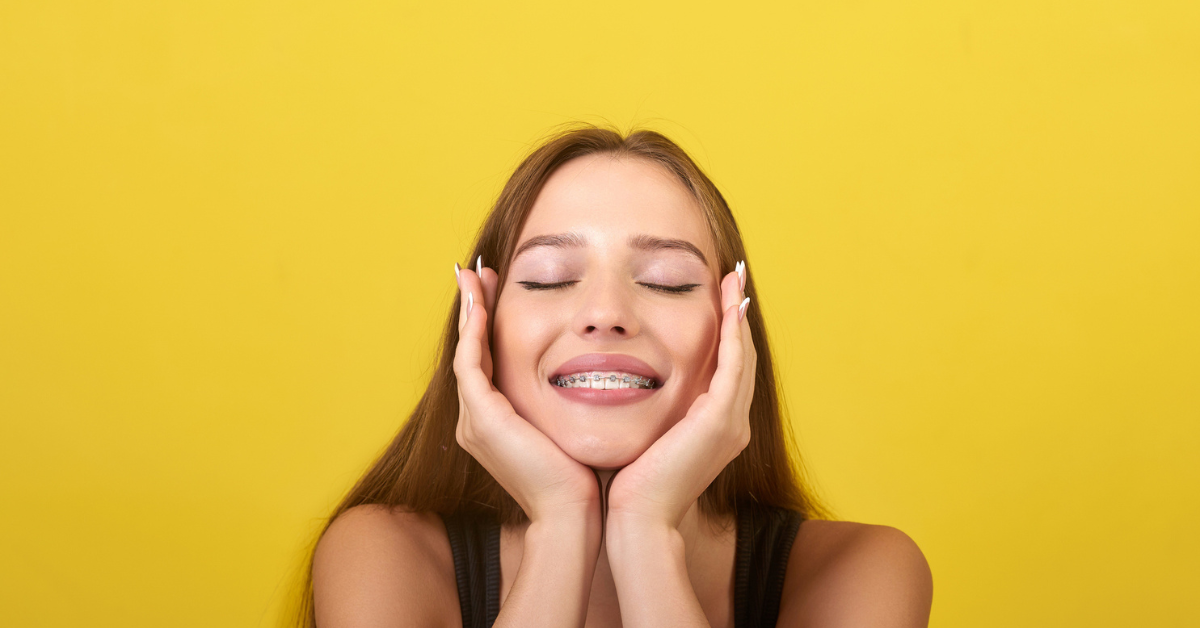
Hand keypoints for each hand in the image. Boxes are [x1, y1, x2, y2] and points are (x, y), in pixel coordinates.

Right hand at [452, 257, 601, 522]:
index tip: (497, 292)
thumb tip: (598, 376)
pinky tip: (481, 303)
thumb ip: (571, 403)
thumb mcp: (573, 429)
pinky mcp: (481, 417)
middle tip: (478, 273)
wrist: (573, 516)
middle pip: (471, 352)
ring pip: (466, 352)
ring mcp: (474, 420)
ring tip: (475, 276)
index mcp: (496, 425)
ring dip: (469, 311)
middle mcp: (477, 421)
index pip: (488, 363)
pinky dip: (473, 331)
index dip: (490, 326)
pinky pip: (471, 362)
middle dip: (473, 310)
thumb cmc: (583, 480)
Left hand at [605, 263, 755, 529]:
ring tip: (733, 280)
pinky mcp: (719, 420)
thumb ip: (652, 411)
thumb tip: (627, 382)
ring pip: (742, 355)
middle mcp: (732, 424)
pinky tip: (728, 304)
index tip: (719, 297)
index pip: (728, 369)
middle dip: (738, 315)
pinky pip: (733, 364)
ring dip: (738, 314)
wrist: (639, 519)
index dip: (727, 332)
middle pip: (742, 357)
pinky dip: (733, 332)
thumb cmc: (632, 484)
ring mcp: (731, 423)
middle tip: (733, 277)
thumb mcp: (647, 436)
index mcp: (717, 428)